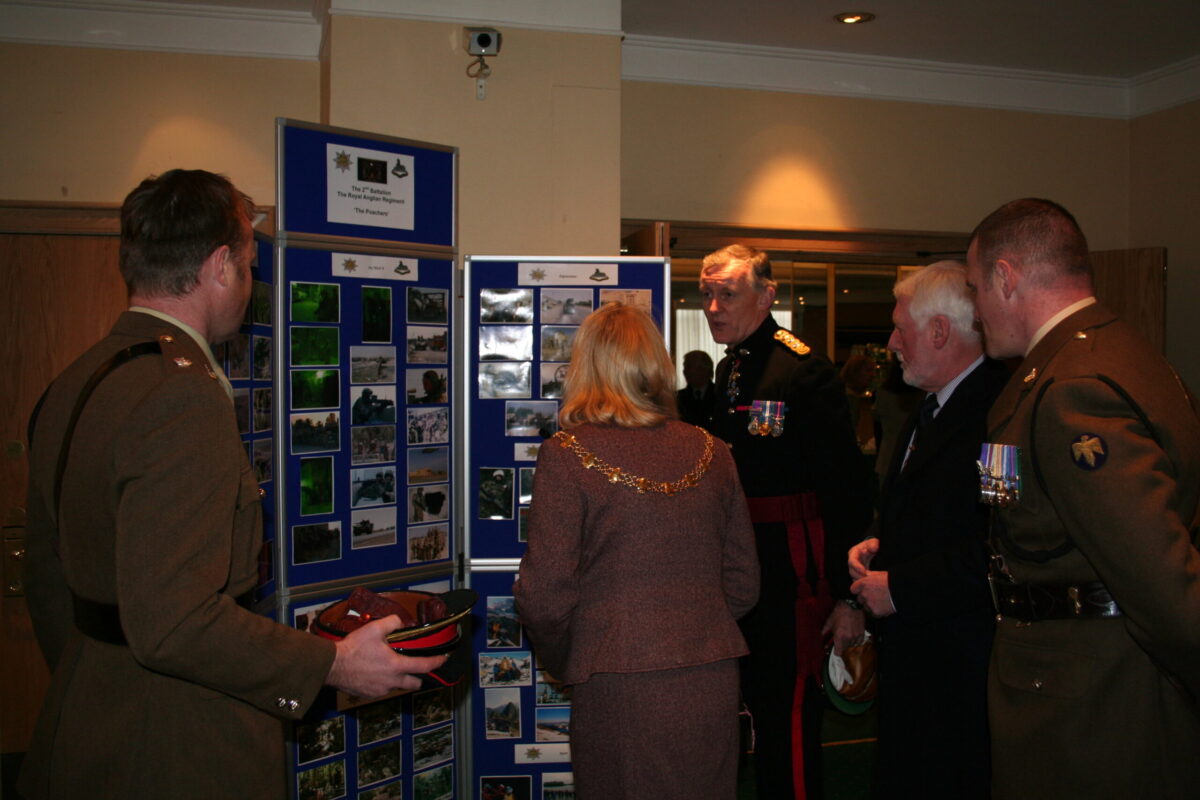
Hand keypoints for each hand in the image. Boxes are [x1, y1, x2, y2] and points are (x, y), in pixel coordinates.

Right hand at [326, 615, 448, 698]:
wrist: (332, 665)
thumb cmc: (353, 648)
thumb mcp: (374, 628)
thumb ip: (392, 623)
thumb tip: (401, 622)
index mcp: (396, 666)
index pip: (424, 666)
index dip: (438, 662)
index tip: (445, 658)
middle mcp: (391, 681)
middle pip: (414, 684)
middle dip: (418, 677)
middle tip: (415, 666)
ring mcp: (380, 690)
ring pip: (397, 687)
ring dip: (399, 679)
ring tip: (390, 667)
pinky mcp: (368, 695)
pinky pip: (382, 690)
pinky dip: (383, 682)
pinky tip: (375, 672)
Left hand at [821, 601, 864, 655]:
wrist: (851, 605)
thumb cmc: (840, 612)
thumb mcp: (830, 621)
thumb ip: (825, 630)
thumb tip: (822, 635)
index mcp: (839, 636)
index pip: (838, 652)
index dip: (836, 652)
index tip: (835, 650)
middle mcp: (848, 638)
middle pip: (845, 649)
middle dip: (841, 646)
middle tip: (839, 640)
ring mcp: (856, 636)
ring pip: (852, 645)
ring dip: (849, 643)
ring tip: (846, 635)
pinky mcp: (862, 633)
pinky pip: (859, 642)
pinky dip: (856, 640)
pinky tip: (853, 636)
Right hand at [848, 537, 878, 580]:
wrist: (871, 549)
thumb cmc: (871, 545)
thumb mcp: (873, 542)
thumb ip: (873, 544)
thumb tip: (874, 548)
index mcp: (853, 553)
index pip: (852, 562)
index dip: (857, 567)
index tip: (864, 572)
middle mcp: (852, 562)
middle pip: (852, 572)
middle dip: (860, 577)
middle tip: (870, 580)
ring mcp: (855, 569)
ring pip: (854, 578)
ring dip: (862, 582)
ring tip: (871, 583)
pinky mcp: (859, 574)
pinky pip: (859, 581)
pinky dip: (864, 584)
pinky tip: (871, 585)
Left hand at [850, 571, 894, 617]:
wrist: (902, 591)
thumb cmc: (892, 581)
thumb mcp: (880, 574)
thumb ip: (871, 575)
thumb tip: (866, 574)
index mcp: (863, 583)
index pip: (853, 589)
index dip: (858, 590)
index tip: (863, 590)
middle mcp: (864, 593)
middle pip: (859, 599)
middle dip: (865, 598)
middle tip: (875, 597)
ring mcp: (869, 603)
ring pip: (866, 607)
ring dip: (871, 605)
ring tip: (881, 602)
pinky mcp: (875, 612)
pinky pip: (873, 613)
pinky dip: (877, 611)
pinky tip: (884, 607)